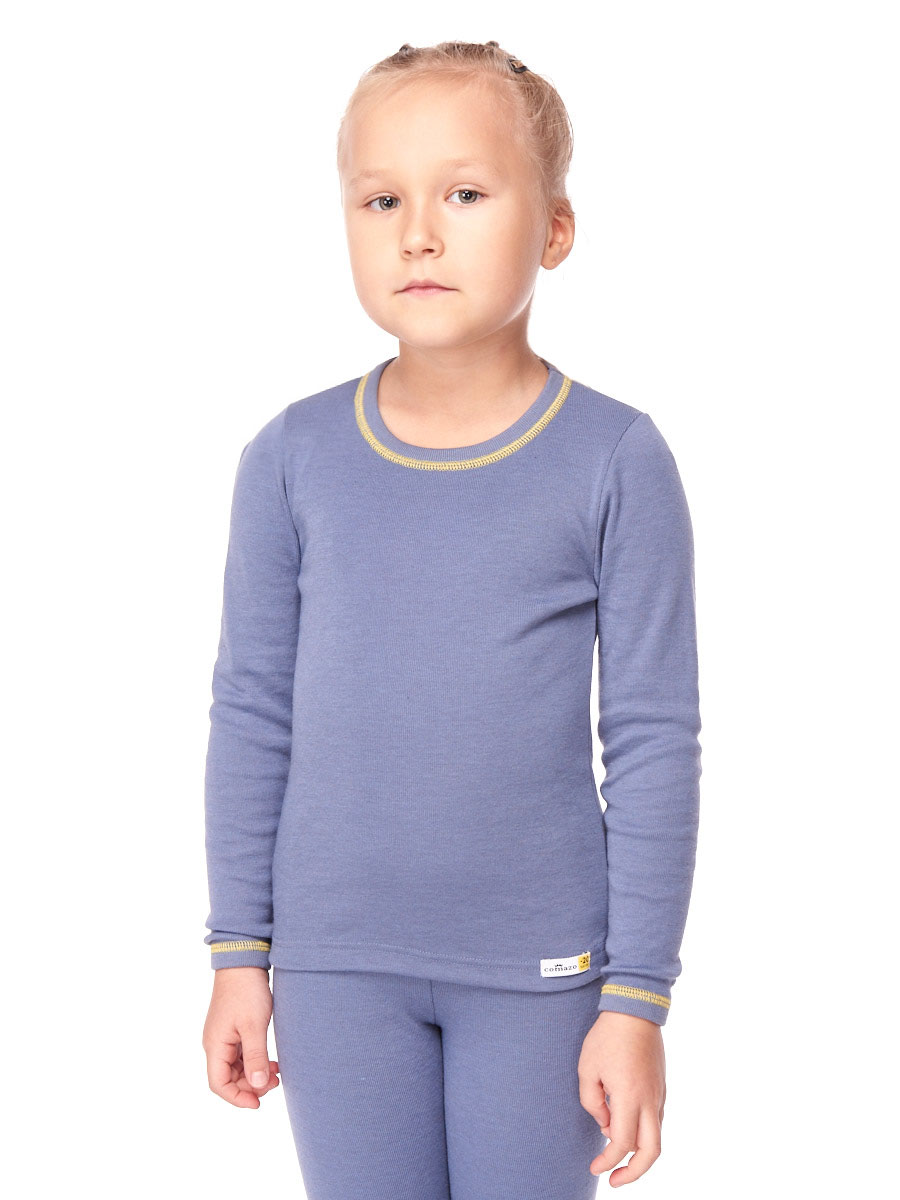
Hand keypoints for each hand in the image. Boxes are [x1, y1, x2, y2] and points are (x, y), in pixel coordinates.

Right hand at [202, 966, 280, 1107]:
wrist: (244, 961)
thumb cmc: (247, 991)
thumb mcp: (254, 1026)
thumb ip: (255, 1057)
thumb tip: (256, 1087)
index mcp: (215, 1045)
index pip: (218, 1084)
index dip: (237, 1098)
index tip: (258, 1103)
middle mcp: (216, 1043)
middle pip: (228, 1077)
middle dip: (249, 1086)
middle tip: (274, 1084)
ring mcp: (224, 1036)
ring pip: (236, 1067)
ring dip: (254, 1075)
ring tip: (276, 1074)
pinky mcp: (234, 1028)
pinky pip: (241, 1054)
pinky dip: (255, 1062)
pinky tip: (271, 1061)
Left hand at [578, 1010, 665, 1185]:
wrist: (635, 1010)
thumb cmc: (607, 1037)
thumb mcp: (587, 1069)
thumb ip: (592, 1102)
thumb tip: (605, 1124)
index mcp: (629, 1097)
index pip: (621, 1143)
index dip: (607, 1161)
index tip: (594, 1167)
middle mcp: (649, 1100)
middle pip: (651, 1152)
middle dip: (634, 1172)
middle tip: (614, 1179)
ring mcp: (658, 1094)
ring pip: (655, 1137)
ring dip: (637, 1151)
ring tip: (613, 1148)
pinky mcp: (660, 1087)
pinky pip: (655, 1120)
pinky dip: (642, 1132)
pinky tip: (623, 1124)